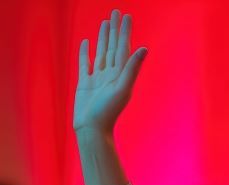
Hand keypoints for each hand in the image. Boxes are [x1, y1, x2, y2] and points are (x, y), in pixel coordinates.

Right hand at [74, 9, 146, 133]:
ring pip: (101, 52)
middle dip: (114, 29)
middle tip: (116, 12)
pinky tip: (86, 42)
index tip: (126, 16)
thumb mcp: (122, 88)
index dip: (124, 31)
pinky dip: (85, 52)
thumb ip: (132, 68)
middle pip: (112, 46)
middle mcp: (110, 74)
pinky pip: (85, 63)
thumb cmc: (107, 112)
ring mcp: (97, 78)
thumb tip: (144, 49)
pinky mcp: (84, 83)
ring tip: (105, 23)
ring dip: (103, 37)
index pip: (123, 47)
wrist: (91, 129)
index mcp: (120, 74)